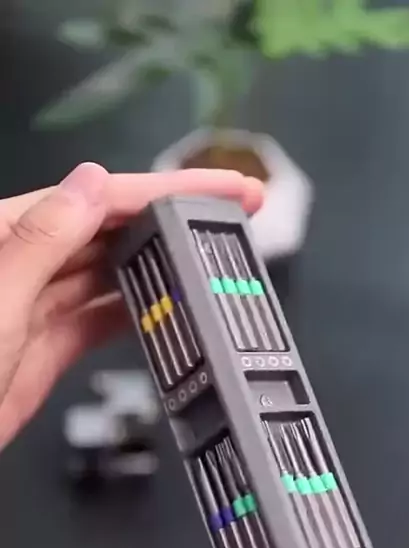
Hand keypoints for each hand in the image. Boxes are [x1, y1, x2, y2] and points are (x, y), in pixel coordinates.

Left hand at [0, 163, 262, 449]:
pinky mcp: (47, 345)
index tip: (220, 187)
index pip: (100, 197)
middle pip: (113, 228)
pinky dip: (137, 308)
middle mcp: (26, 262)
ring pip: (111, 271)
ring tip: (211, 251)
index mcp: (8, 233)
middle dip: (174, 217)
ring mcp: (38, 305)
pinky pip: (101, 317)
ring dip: (161, 260)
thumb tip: (90, 185)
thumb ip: (41, 242)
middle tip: (231, 213)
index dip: (166, 189)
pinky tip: (165, 301)